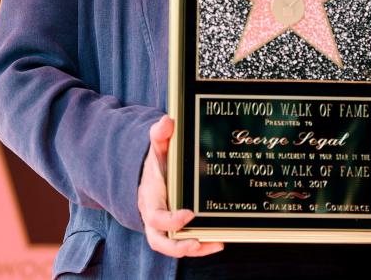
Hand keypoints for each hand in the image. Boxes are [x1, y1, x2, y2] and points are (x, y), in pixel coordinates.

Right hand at [137, 115, 223, 257]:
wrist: (150, 176)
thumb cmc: (157, 163)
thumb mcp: (157, 147)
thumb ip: (160, 135)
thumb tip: (167, 121)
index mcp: (150, 198)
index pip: (155, 216)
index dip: (170, 220)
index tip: (189, 214)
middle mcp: (154, 218)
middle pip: (159, 241)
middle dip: (179, 246)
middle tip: (197, 241)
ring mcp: (164, 227)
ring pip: (172, 247)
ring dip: (195, 248)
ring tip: (216, 243)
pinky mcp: (175, 231)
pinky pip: (184, 244)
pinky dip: (201, 246)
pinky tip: (219, 241)